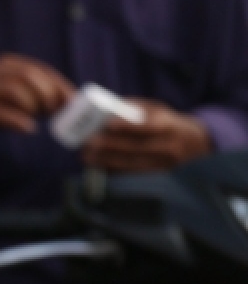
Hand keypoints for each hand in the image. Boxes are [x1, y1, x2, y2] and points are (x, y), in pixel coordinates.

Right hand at [0, 54, 74, 137]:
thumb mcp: (17, 96)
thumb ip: (39, 94)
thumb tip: (70, 102)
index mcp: (7, 64)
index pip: (40, 69)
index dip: (59, 85)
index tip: (71, 102)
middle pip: (28, 76)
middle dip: (47, 94)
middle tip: (53, 111)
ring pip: (15, 90)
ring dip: (32, 106)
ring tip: (35, 118)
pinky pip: (1, 113)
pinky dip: (19, 122)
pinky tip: (27, 128)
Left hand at [83, 100, 211, 172]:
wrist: (197, 145)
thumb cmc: (168, 122)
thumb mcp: (157, 109)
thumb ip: (134, 108)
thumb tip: (108, 109)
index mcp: (170, 126)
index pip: (149, 126)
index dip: (128, 126)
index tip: (108, 124)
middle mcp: (169, 146)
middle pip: (136, 147)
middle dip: (109, 145)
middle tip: (88, 141)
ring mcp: (165, 163)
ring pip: (132, 163)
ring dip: (107, 160)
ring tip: (87, 155)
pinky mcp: (159, 175)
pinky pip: (133, 174)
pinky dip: (114, 170)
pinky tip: (98, 165)